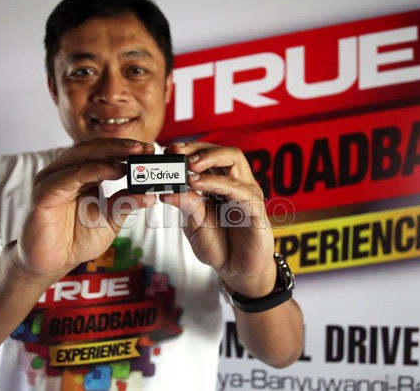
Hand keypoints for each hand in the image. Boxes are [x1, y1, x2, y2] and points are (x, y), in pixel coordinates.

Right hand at [14, 138, 155, 281]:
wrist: (52, 263)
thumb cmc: (77, 239)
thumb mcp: (110, 219)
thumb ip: (126, 203)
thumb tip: (151, 193)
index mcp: (79, 175)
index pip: (103, 154)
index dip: (126, 149)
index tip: (150, 149)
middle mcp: (64, 173)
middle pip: (92, 149)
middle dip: (120, 146)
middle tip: (144, 147)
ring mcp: (52, 181)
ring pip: (81, 157)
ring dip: (109, 154)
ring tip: (133, 154)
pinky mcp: (43, 194)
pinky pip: (69, 177)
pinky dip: (93, 171)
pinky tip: (115, 171)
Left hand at [162, 141, 276, 297]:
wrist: (238, 272)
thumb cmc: (220, 246)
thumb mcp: (195, 224)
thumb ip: (185, 204)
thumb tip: (165, 190)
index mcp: (222, 184)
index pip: (210, 156)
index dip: (191, 149)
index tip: (169, 150)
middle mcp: (237, 184)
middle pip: (225, 151)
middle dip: (200, 148)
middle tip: (178, 153)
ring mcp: (247, 194)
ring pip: (235, 161)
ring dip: (210, 159)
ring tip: (188, 166)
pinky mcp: (255, 209)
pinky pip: (239, 189)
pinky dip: (217, 183)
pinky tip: (198, 185)